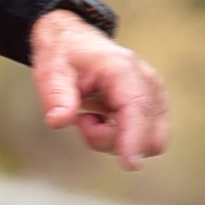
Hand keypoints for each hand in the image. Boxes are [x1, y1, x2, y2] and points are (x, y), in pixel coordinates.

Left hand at [29, 10, 168, 166]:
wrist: (73, 41)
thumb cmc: (64, 56)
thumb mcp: (51, 73)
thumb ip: (56, 97)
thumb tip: (59, 121)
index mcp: (122, 68)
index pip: (137, 107)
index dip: (135, 137)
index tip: (129, 164)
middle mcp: (146, 80)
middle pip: (147, 133)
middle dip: (113, 141)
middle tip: (83, 120)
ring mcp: (153, 93)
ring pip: (148, 140)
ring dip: (115, 140)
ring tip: (89, 116)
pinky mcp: (152, 105)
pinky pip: (145, 137)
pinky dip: (120, 137)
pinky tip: (101, 118)